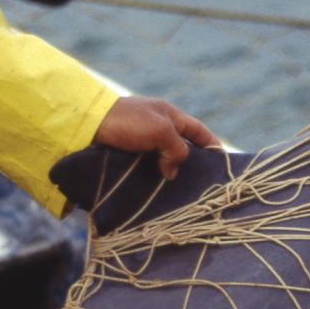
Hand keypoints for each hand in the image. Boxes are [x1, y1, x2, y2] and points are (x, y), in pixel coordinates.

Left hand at [93, 96, 219, 179]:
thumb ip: (176, 149)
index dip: (212, 145)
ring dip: (169, 173)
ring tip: (176, 193)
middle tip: (198, 185)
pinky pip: (147, 166)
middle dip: (190, 164)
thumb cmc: (128, 121)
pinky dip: (152, 176)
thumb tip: (174, 171)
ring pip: (163, 159)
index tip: (221, 163)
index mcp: (169, 115)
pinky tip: (155, 190)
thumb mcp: (160, 131)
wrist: (88, 123)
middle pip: (182, 147)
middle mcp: (157, 127)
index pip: (199, 131)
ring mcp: (141, 140)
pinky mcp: (127, 153)